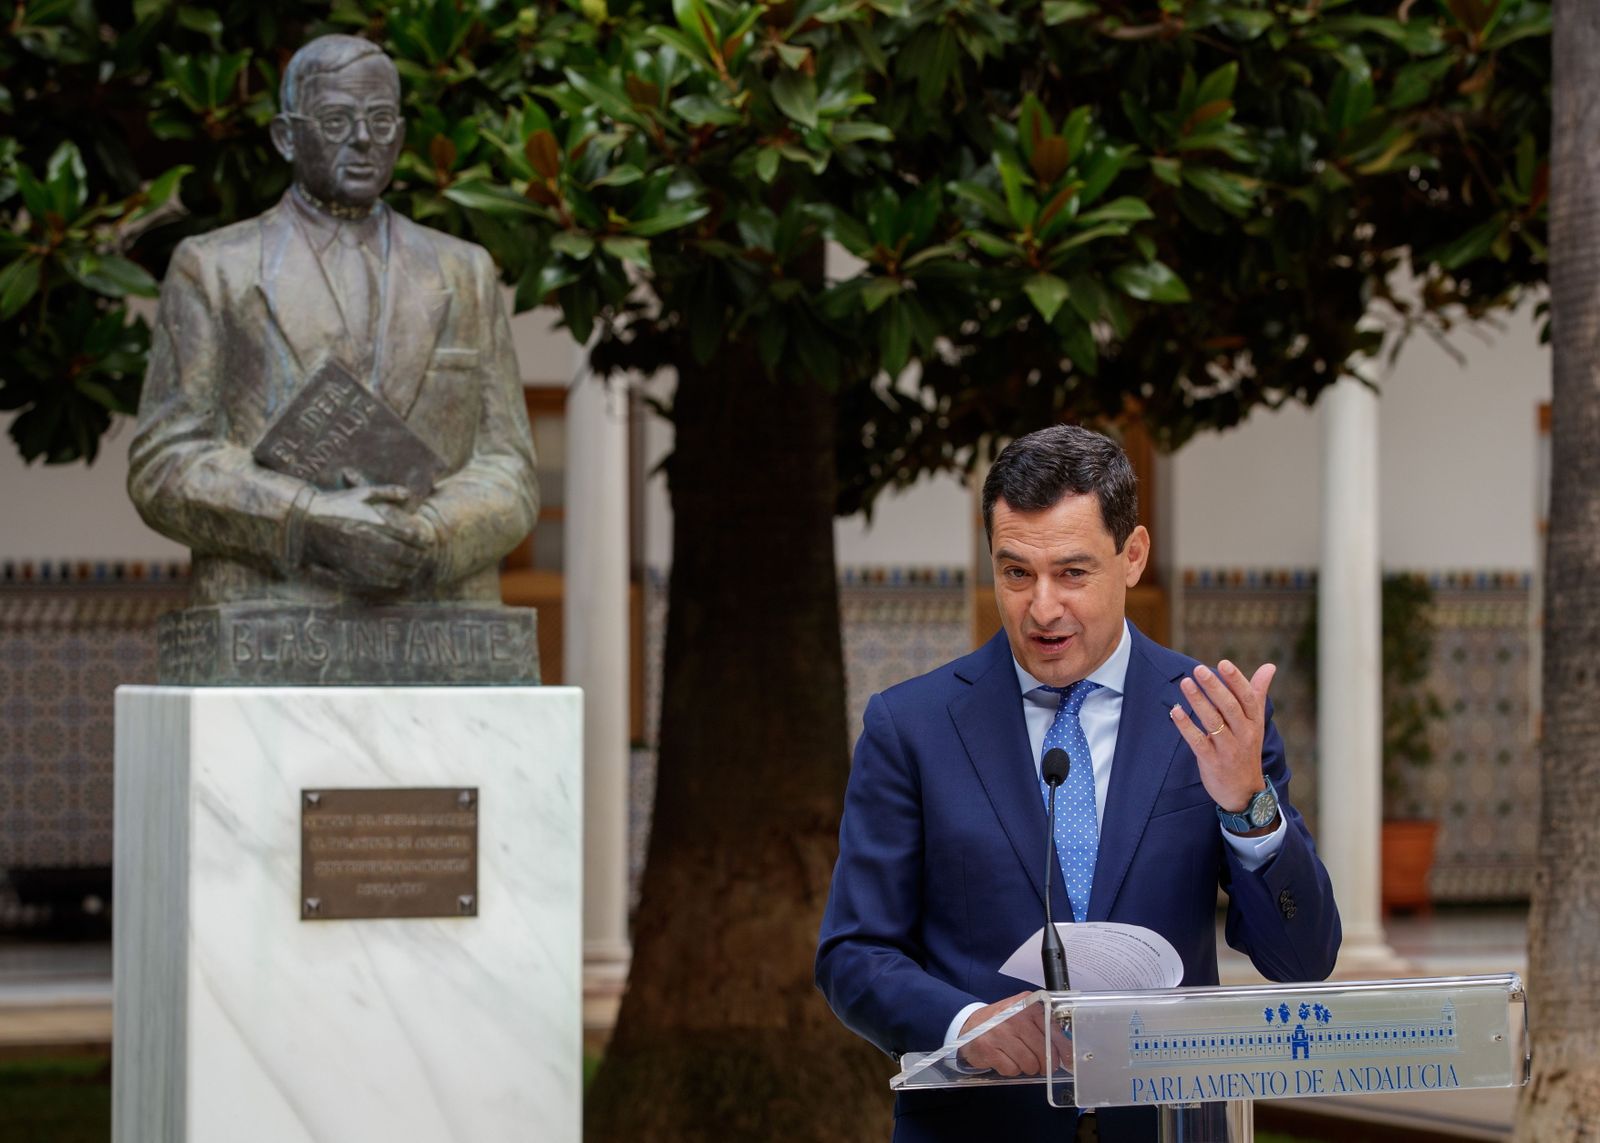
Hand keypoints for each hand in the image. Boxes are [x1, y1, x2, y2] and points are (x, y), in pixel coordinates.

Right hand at [301, 485, 433, 590]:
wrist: (305, 521)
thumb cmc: (336, 504)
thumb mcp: (361, 493)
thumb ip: (387, 493)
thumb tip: (408, 495)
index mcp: (374, 520)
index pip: (410, 534)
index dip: (423, 539)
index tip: (428, 540)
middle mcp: (368, 539)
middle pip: (404, 554)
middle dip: (417, 557)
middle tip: (424, 557)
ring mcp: (359, 556)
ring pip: (393, 569)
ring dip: (407, 570)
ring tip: (414, 568)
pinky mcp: (350, 569)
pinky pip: (376, 579)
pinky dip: (391, 580)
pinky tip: (397, 577)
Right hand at [957, 992, 1069, 1076]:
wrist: (969, 1025)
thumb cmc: (1002, 1022)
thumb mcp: (1024, 1016)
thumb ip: (1046, 1028)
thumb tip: (1068, 1053)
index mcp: (1027, 1004)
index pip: (1053, 1031)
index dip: (1062, 1050)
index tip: (1066, 1061)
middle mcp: (1014, 1015)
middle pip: (1043, 1051)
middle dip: (1044, 1064)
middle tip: (1041, 1065)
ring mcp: (999, 1032)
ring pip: (1029, 1064)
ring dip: (1027, 1067)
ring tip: (1019, 1059)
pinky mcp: (988, 1049)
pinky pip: (1012, 1070)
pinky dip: (1011, 1069)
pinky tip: (1004, 1059)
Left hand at [1170, 659, 1275, 816]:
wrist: (1245, 792)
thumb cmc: (1247, 750)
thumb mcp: (1256, 723)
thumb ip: (1257, 693)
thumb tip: (1269, 666)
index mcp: (1255, 723)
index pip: (1248, 698)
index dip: (1236, 680)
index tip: (1222, 663)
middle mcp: (1244, 734)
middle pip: (1229, 707)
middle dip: (1214, 687)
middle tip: (1198, 670)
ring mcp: (1228, 749)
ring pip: (1213, 722)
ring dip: (1198, 702)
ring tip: (1185, 683)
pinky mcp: (1212, 762)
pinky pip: (1198, 741)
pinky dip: (1186, 726)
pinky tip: (1175, 711)